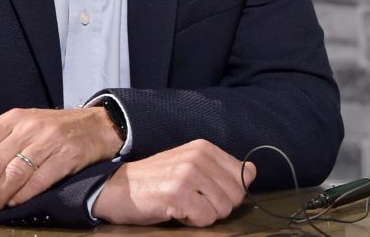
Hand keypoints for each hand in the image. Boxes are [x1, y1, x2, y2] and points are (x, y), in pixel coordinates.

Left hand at [0, 107, 122, 213]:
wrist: (96, 126)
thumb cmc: (51, 129)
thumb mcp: (17, 125)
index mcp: (13, 119)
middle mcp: (29, 127)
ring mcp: (49, 141)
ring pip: (15, 173)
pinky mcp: (67, 156)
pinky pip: (39, 180)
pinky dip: (23, 195)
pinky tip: (14, 203)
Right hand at [92, 139, 255, 226]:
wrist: (117, 189)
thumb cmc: (155, 181)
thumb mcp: (190, 166)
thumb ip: (222, 169)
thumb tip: (252, 171)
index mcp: (204, 148)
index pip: (242, 175)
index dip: (227, 192)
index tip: (206, 192)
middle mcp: (198, 157)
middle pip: (235, 195)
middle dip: (217, 206)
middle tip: (193, 201)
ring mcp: (188, 175)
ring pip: (223, 209)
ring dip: (204, 214)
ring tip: (183, 205)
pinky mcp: (178, 195)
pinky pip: (206, 218)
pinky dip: (193, 221)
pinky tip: (176, 211)